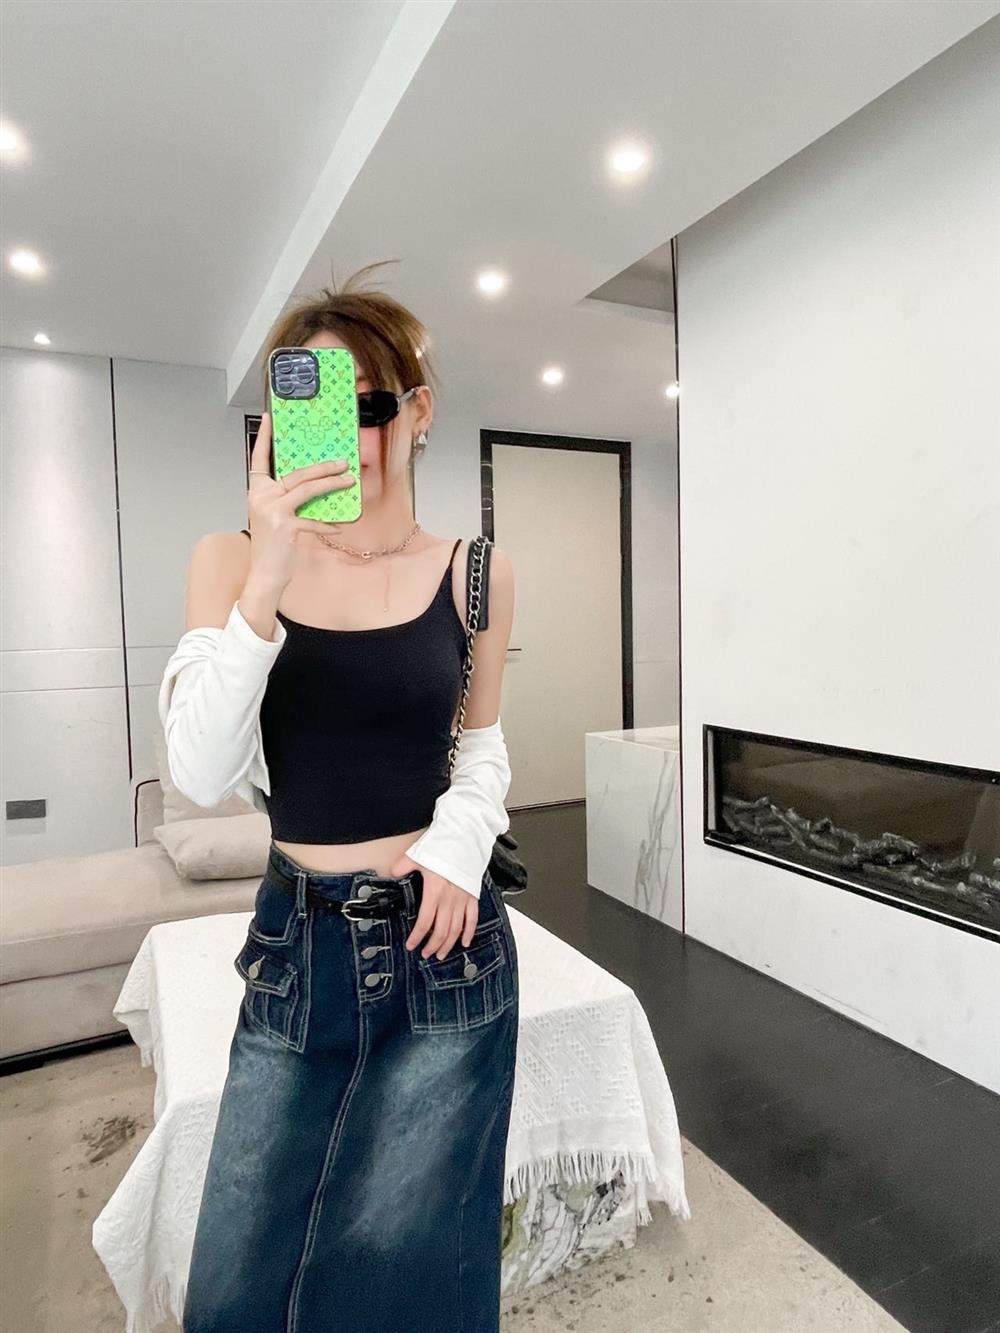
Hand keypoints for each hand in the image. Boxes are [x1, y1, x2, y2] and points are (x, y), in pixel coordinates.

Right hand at [246, 410, 357, 589]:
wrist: (264, 575)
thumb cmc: (272, 547)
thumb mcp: (275, 517)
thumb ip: (287, 500)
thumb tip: (314, 487)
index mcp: (257, 492)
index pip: (259, 459)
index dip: (265, 438)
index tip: (270, 418)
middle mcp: (261, 497)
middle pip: (296, 473)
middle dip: (323, 466)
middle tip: (342, 461)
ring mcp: (272, 510)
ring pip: (307, 489)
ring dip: (332, 484)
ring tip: (348, 480)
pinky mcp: (285, 526)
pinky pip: (314, 520)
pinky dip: (328, 524)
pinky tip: (338, 526)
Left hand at [390, 853, 478, 958]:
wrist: (466, 839)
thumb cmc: (443, 846)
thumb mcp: (418, 855)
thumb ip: (404, 866)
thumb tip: (393, 872)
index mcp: (434, 892)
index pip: (424, 922)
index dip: (417, 937)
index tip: (411, 945)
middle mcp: (449, 899)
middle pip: (441, 930)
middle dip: (432, 946)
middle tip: (425, 954)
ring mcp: (463, 899)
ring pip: (456, 929)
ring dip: (448, 944)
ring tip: (441, 954)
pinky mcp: (472, 896)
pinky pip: (472, 919)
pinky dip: (469, 932)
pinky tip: (465, 942)